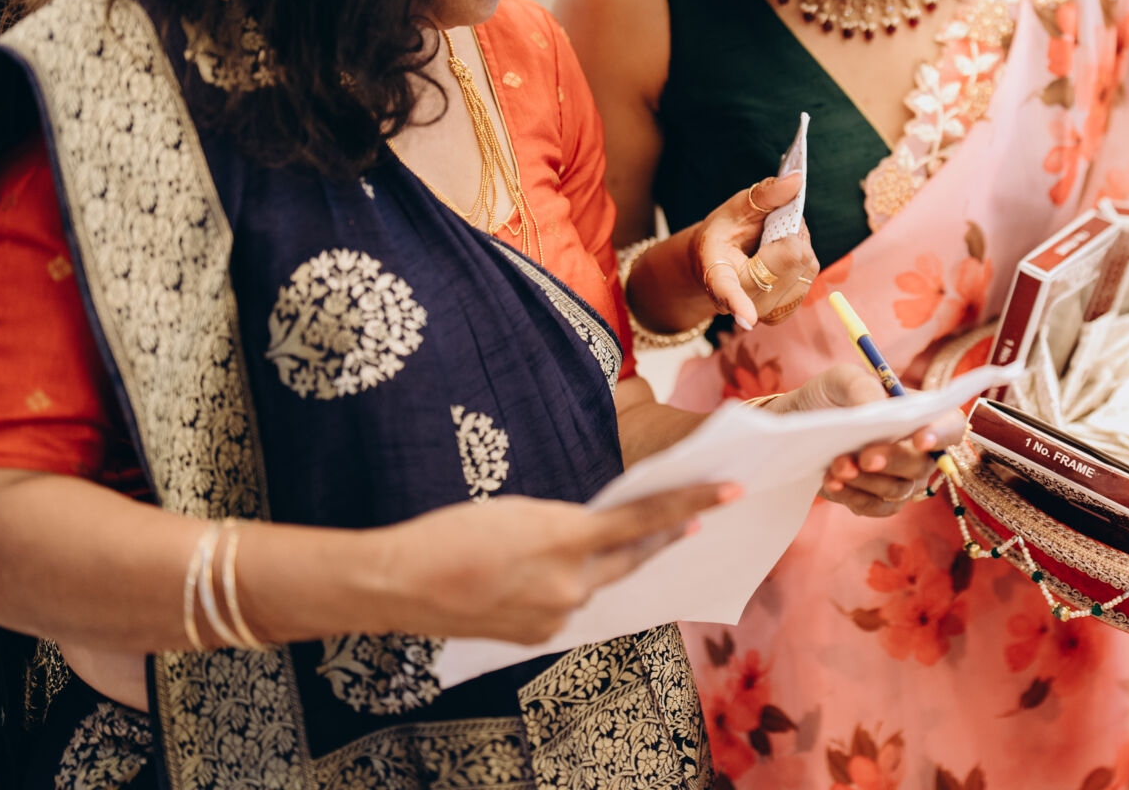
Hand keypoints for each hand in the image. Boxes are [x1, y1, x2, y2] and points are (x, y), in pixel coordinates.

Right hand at [376, 482, 737, 643]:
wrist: (399, 584)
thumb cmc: (451, 532)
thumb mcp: (520, 509)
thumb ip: (568, 523)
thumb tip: (595, 535)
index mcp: (567, 538)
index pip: (645, 518)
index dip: (692, 503)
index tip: (729, 491)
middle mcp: (572, 583)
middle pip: (633, 556)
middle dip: (664, 536)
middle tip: (699, 519)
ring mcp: (557, 615)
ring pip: (598, 584)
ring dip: (601, 564)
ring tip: (585, 544)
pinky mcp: (538, 636)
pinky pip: (568, 606)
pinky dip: (565, 587)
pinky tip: (538, 576)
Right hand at [693, 173, 818, 329]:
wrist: (715, 264)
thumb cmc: (724, 234)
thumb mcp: (736, 208)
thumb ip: (765, 194)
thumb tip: (796, 178)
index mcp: (717, 274)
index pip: (727, 290)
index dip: (737, 303)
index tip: (747, 318)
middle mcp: (741, 300)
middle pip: (792, 260)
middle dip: (792, 232)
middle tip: (773, 223)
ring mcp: (764, 312)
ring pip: (806, 266)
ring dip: (799, 244)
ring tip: (774, 239)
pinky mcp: (783, 313)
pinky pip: (809, 274)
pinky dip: (802, 257)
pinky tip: (783, 253)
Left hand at [775, 364, 966, 517]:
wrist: (800, 423)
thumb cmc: (831, 395)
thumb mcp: (841, 379)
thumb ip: (862, 387)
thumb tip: (877, 409)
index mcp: (920, 412)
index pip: (950, 426)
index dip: (941, 435)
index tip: (920, 440)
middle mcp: (918, 449)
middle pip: (922, 465)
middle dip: (893, 461)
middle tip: (864, 457)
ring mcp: (901, 478)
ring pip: (898, 490)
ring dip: (866, 480)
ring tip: (837, 465)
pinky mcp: (879, 500)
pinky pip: (876, 507)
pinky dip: (854, 496)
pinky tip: (832, 482)